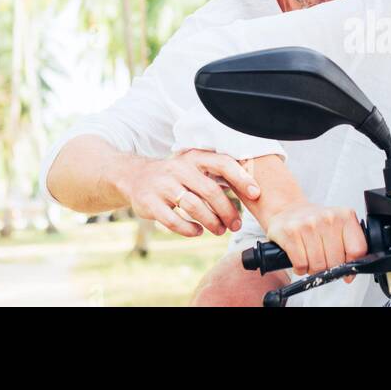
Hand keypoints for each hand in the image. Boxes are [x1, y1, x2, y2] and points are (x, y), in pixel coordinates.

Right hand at [109, 149, 260, 236]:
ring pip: (193, 207)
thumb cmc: (175, 175)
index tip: (255, 194)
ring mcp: (162, 185)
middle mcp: (178, 168)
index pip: (222, 163)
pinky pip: (173, 220)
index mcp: (193, 157)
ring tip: (219, 231)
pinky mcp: (149, 203)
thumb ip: (217, 175)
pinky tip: (197, 232)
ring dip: (211, 222)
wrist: (134, 176)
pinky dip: (189, 229)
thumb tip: (251, 189)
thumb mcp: (194, 167)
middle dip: (227, 211)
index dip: (241, 178)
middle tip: (236, 225)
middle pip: (210, 191)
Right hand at [265, 201, 367, 280]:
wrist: (289, 209)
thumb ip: (349, 248)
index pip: (357, 250)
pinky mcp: (290, 232)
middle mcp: (328, 218)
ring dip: (313, 269)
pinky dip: (300, 268)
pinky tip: (300, 258)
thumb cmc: (316, 223)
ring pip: (318, 266)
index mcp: (345, 216)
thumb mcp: (338, 227)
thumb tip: (350, 276)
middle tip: (322, 259)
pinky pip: (301, 265)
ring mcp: (308, 224)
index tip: (345, 268)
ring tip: (310, 258)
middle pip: (336, 262)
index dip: (351, 265)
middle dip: (329, 268)